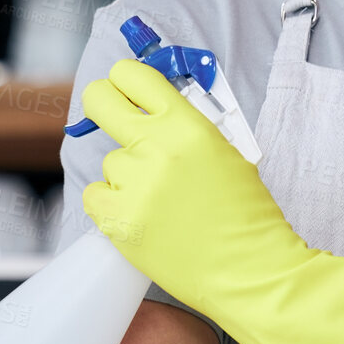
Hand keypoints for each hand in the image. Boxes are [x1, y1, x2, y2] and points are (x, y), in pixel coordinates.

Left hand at [80, 57, 304, 305]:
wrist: (248, 267)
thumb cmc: (245, 212)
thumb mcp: (225, 153)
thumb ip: (186, 128)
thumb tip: (154, 108)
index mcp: (187, 126)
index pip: (134, 76)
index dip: (124, 79)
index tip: (125, 88)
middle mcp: (156, 148)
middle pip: (100, 101)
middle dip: (102, 102)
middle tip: (109, 113)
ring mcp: (133, 185)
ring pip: (110, 161)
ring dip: (128, 175)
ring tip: (161, 200)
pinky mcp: (117, 219)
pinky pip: (95, 194)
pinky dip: (112, 203)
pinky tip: (143, 214)